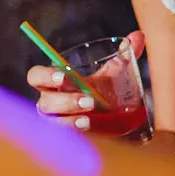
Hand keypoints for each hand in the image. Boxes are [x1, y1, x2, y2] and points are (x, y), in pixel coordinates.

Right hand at [28, 31, 145, 131]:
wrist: (114, 117)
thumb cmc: (105, 89)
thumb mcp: (114, 71)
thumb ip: (125, 54)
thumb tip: (138, 36)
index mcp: (55, 83)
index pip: (36, 76)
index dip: (45, 76)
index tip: (64, 76)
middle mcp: (50, 103)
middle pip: (44, 102)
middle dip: (64, 101)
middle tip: (89, 100)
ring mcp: (55, 123)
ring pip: (53, 123)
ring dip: (70, 120)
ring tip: (89, 117)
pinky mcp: (64, 139)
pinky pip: (63, 139)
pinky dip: (76, 133)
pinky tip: (89, 128)